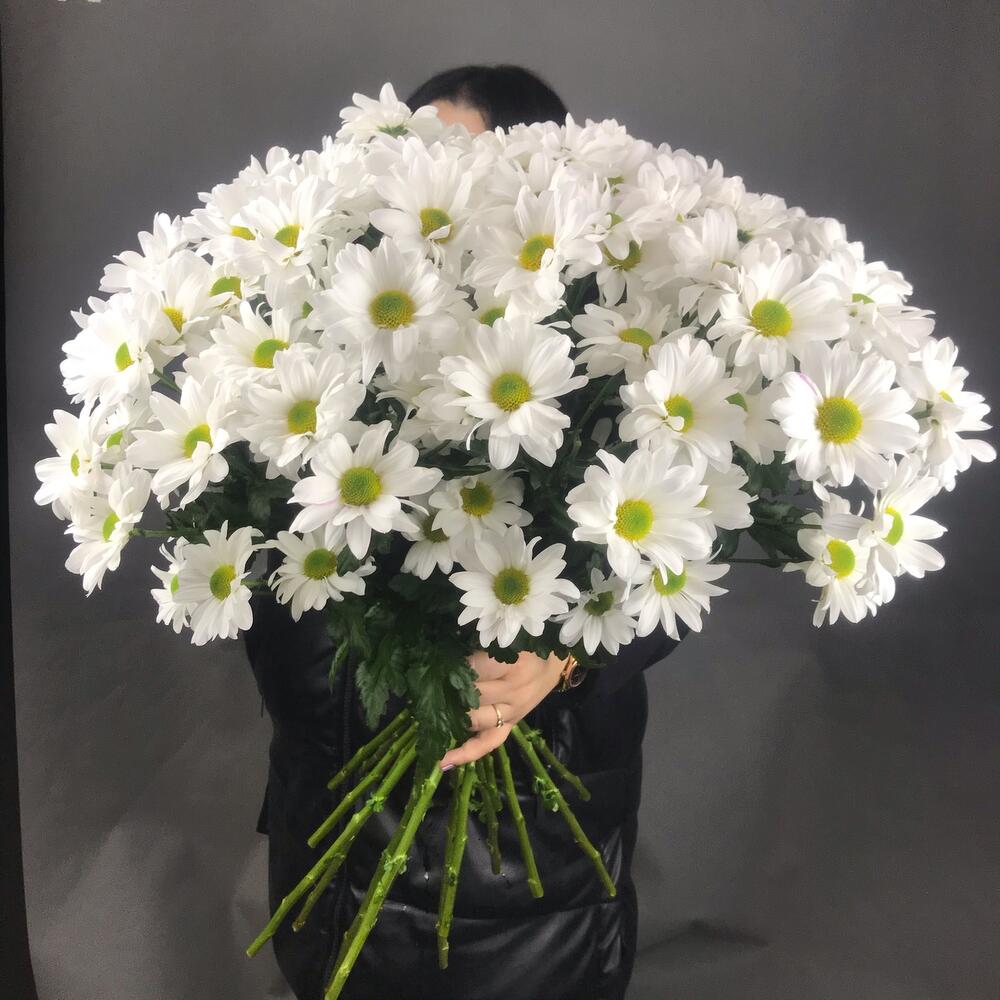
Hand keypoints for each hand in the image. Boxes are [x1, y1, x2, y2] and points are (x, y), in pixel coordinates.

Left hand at [438, 649, 567, 769]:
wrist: (556, 662)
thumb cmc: (528, 645)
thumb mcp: (507, 640)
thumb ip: (480, 646)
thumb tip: (445, 653)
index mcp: (512, 663)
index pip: (474, 669)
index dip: (452, 669)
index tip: (432, 666)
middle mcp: (512, 690)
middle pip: (473, 696)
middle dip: (447, 693)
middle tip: (424, 690)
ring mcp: (512, 712)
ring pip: (476, 720)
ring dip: (452, 718)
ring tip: (428, 720)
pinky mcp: (512, 725)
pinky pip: (489, 743)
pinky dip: (467, 753)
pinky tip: (444, 761)